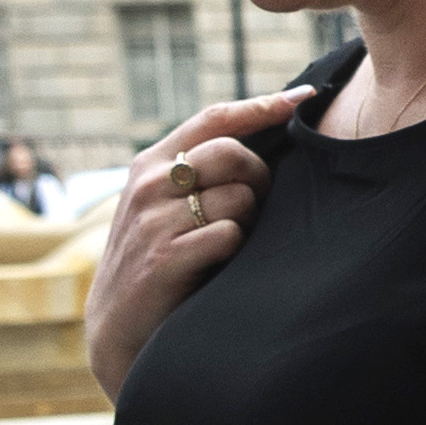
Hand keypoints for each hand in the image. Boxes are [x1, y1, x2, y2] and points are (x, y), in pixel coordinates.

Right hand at [84, 91, 305, 396]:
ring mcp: (154, 220)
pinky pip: (229, 235)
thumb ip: (197, 175)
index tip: (304, 98)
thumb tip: (261, 146)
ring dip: (248, 221)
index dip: (262, 106)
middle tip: (261, 204)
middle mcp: (148, 184)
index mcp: (150, 164)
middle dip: (260, 176)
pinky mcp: (165, 256)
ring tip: (230, 243)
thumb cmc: (158, 260)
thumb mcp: (163, 207)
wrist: (120, 326)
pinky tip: (220, 264)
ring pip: (237, 197)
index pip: (214, 120)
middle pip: (232, 153)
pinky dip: (236, 249)